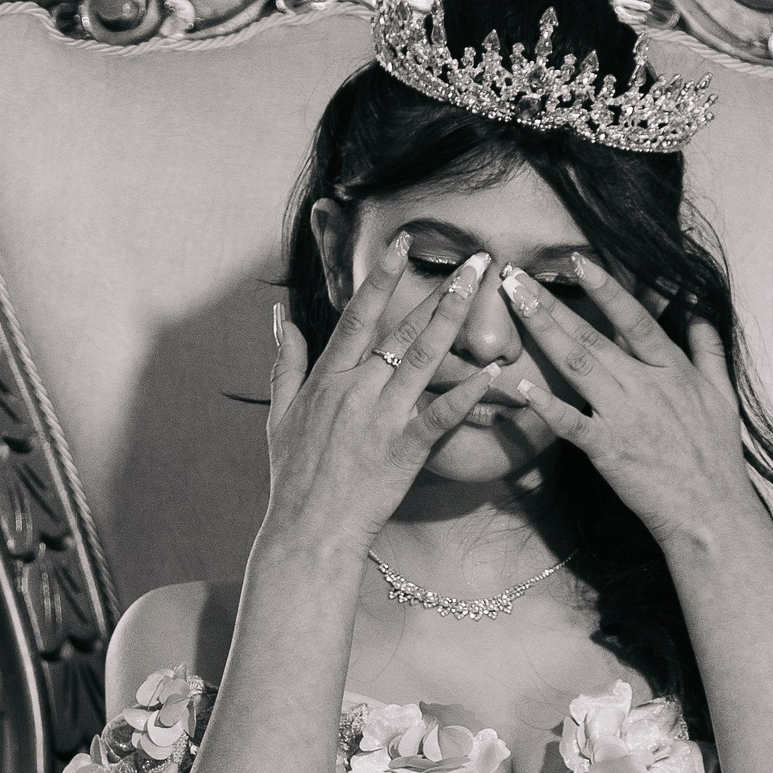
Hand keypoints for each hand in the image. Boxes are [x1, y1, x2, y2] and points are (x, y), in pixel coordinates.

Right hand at [265, 237, 499, 557]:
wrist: (308, 530)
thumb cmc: (294, 475)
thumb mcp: (281, 413)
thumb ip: (285, 361)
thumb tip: (281, 317)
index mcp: (328, 377)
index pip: (359, 315)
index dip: (382, 276)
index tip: (404, 242)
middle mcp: (355, 390)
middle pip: (401, 329)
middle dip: (439, 290)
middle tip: (474, 260)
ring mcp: (380, 419)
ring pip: (423, 359)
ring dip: (453, 320)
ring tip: (481, 290)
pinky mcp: (403, 451)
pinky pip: (438, 416)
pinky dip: (465, 394)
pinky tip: (491, 373)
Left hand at [496, 255, 758, 552]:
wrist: (712, 512)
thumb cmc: (715, 455)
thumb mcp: (722, 394)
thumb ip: (708, 348)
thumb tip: (698, 308)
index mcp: (672, 370)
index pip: (635, 319)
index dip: (606, 288)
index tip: (578, 260)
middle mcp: (646, 386)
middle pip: (593, 336)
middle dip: (552, 303)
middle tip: (516, 277)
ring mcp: (626, 417)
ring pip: (577, 366)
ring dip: (542, 332)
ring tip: (514, 306)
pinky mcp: (608, 450)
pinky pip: (570, 423)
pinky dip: (545, 404)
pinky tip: (518, 385)